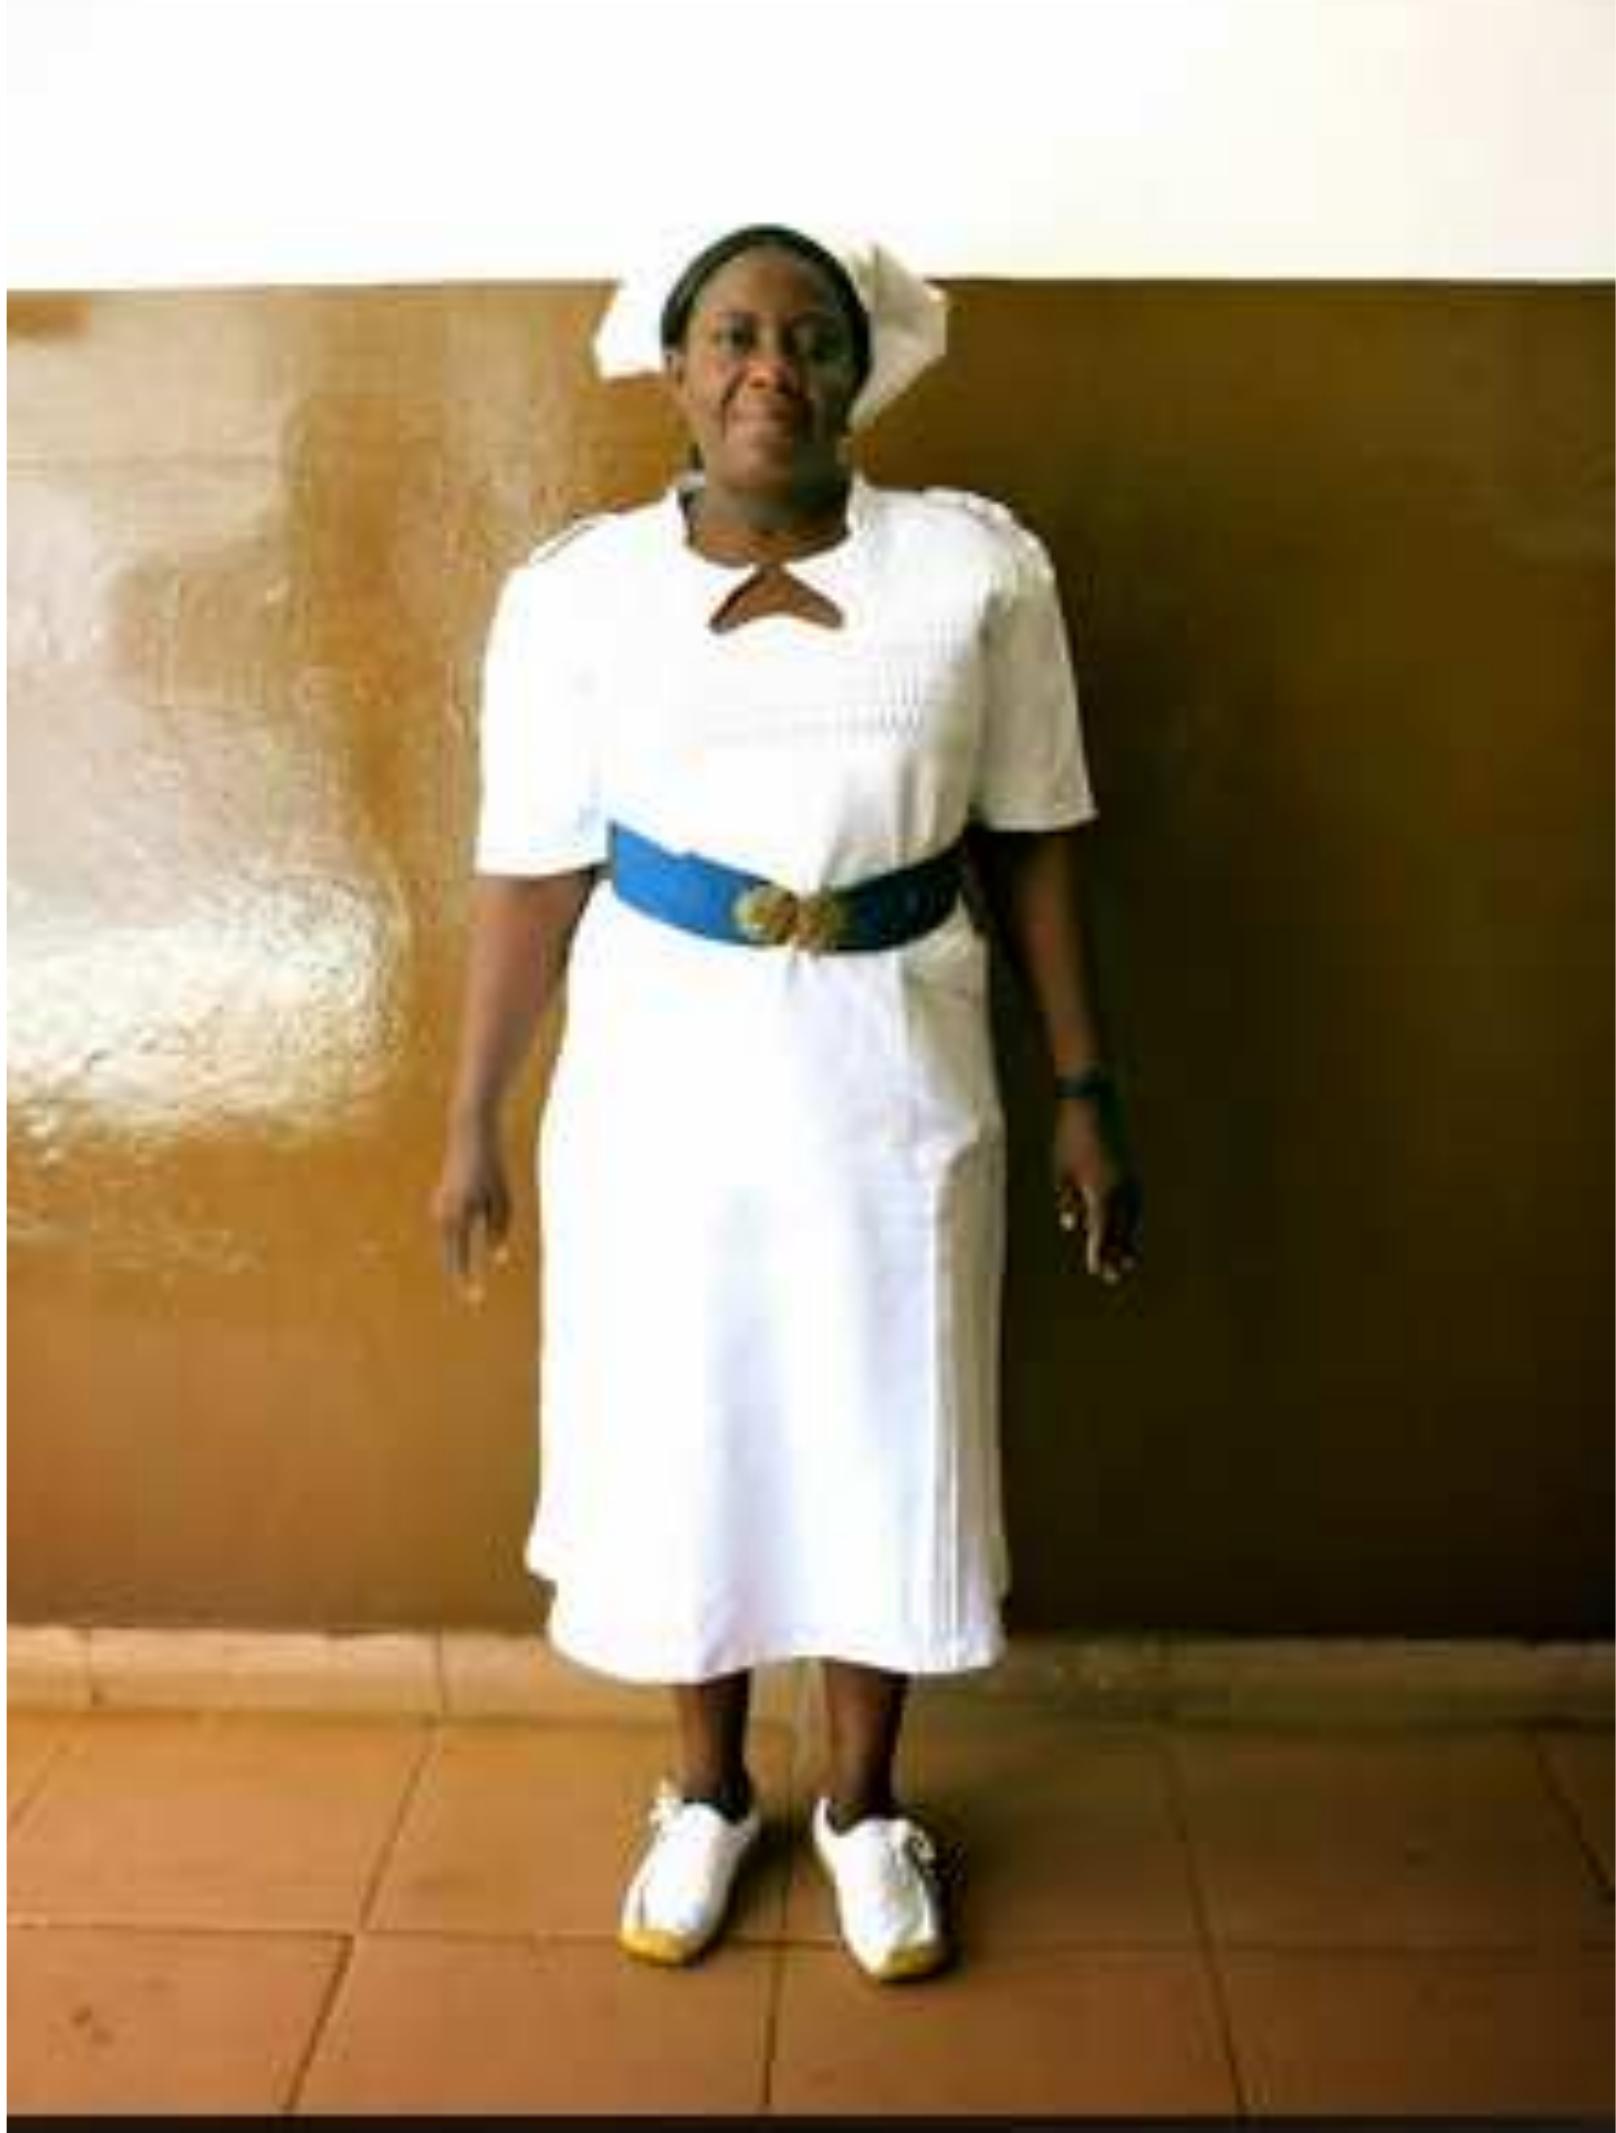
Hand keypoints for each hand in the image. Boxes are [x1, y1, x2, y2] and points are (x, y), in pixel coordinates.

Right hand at [431, 1120, 512, 1302]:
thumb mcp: (503, 1199)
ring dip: (462, 1256)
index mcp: (458, 1214)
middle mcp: (443, 1214)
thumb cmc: (492, 1167)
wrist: (470, 1133)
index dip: (467, 1280)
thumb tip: (497, 1259)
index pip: (461, 1257)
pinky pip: (455, 1229)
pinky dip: (464, 1238)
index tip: (474, 1301)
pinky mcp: (443, 1203)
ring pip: (453, 1242)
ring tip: (475, 1266)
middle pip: (452, 1256)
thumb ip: (499, 1231)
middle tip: (474, 1302)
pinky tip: (470, 1231)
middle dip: (462, 1277)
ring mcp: (440, 1208)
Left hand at [1051, 1097, 1141, 1284]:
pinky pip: (1135, 1205)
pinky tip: (1131, 1229)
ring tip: (1129, 1261)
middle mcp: (1120, 1189)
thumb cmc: (1071, 1134)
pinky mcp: (1132, 1170)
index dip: (1098, 1252)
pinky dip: (1132, 1221)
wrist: (1095, 1101)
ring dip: (1129, 1240)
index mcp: (1100, 1191)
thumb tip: (1071, 1224)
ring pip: (1131, 1219)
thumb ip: (1068, 1199)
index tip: (1096, 1270)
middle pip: (1119, 1230)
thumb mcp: (1062, 1169)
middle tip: (1114, 1276)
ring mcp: (1129, 1179)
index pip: (1100, 1231)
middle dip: (1116, 1253)